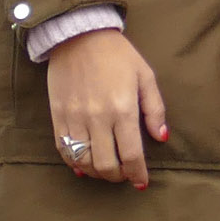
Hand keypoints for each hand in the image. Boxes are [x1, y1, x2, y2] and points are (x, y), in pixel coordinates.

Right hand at [46, 28, 167, 186]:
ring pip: (84, 161)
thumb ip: (155, 109)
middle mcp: (98, 118)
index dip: (137, 174)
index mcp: (123, 108)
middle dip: (118, 176)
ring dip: (97, 173)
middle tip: (125, 176)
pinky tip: (84, 166)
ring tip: (108, 171)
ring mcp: (75, 119)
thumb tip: (161, 137)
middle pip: (106, 164)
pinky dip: (74, 163)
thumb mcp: (146, 76)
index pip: (132, 153)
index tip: (142, 183)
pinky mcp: (58, 117)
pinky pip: (64, 150)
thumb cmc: (118, 56)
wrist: (79, 37)